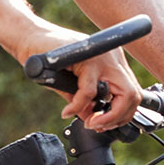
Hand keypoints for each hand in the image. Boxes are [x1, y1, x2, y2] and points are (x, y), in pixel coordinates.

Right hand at [13, 23, 140, 131]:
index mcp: (113, 62)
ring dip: (107, 116)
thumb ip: (85, 100)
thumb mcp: (72, 83)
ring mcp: (103, 57)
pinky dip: (78, 106)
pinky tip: (67, 111)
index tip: (102, 124)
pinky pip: (90, 92)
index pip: (132, 93)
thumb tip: (92, 119)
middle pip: (134, 95)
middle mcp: (113, 57)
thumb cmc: (48, 57)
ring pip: (124, 94)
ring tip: (89, 122)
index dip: (121, 114)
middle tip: (97, 125)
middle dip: (118, 118)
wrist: (29, 39)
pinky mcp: (87, 59)